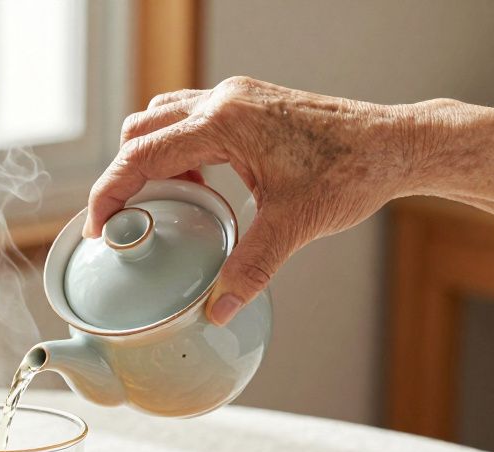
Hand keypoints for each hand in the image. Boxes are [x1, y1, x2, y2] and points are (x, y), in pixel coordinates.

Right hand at [84, 78, 416, 324]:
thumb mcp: (295, 226)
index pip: (143, 154)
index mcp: (225, 122)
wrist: (394, 143)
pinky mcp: (249, 105)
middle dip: (125, 174)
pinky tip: (200, 184)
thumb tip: (218, 310)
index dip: (110, 191)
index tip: (99, 226)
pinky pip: (192, 120)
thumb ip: (251, 268)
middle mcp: (224, 100)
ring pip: (164, 119)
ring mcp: (236, 98)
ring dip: (152, 158)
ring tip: (163, 203)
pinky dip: (180, 150)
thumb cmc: (352, 171)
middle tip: (125, 218)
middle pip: (142, 130)